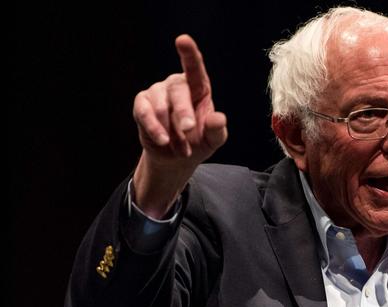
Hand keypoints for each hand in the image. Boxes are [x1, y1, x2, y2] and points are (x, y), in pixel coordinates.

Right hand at [132, 34, 227, 217]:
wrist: (176, 158)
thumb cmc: (198, 142)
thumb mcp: (213, 140)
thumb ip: (217, 130)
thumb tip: (219, 118)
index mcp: (199, 87)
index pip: (194, 67)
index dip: (189, 53)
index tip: (182, 40)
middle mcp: (177, 84)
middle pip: (178, 91)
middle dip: (183, 113)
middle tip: (189, 130)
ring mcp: (157, 92)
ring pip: (161, 107)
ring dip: (172, 131)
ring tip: (182, 149)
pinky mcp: (142, 104)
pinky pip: (145, 113)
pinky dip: (155, 129)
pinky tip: (163, 141)